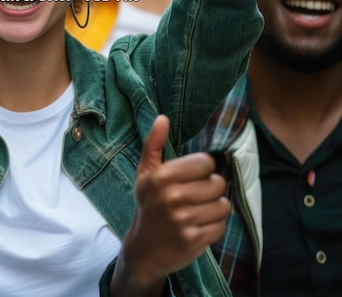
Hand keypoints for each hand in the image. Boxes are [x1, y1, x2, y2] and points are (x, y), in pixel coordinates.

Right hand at [113, 116, 228, 292]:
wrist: (143, 249)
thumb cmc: (148, 205)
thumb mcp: (145, 173)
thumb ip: (154, 144)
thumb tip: (163, 118)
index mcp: (161, 176)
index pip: (206, 162)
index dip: (204, 169)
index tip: (193, 177)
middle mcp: (172, 196)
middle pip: (217, 183)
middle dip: (211, 189)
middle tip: (197, 196)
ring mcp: (183, 220)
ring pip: (223, 205)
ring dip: (215, 208)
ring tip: (199, 211)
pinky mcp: (194, 240)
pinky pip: (221, 226)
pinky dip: (214, 226)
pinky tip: (200, 226)